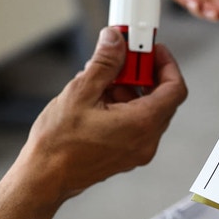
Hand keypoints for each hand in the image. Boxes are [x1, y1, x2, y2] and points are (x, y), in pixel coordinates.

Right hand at [15, 27, 187, 201]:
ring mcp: (138, 150)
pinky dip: (123, 107)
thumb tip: (116, 41)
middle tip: (122, 58)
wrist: (44, 177)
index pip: (175, 88)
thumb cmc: (59, 144)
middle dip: (143, 74)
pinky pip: (135, 124)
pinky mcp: (127, 154)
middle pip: (161, 99)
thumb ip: (104, 63)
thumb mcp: (80, 92)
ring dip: (129, 90)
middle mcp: (147, 140)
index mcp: (142, 124)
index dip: (166, 64)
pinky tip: (97, 99)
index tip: (151, 49)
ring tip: (100, 80)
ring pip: (146, 110)